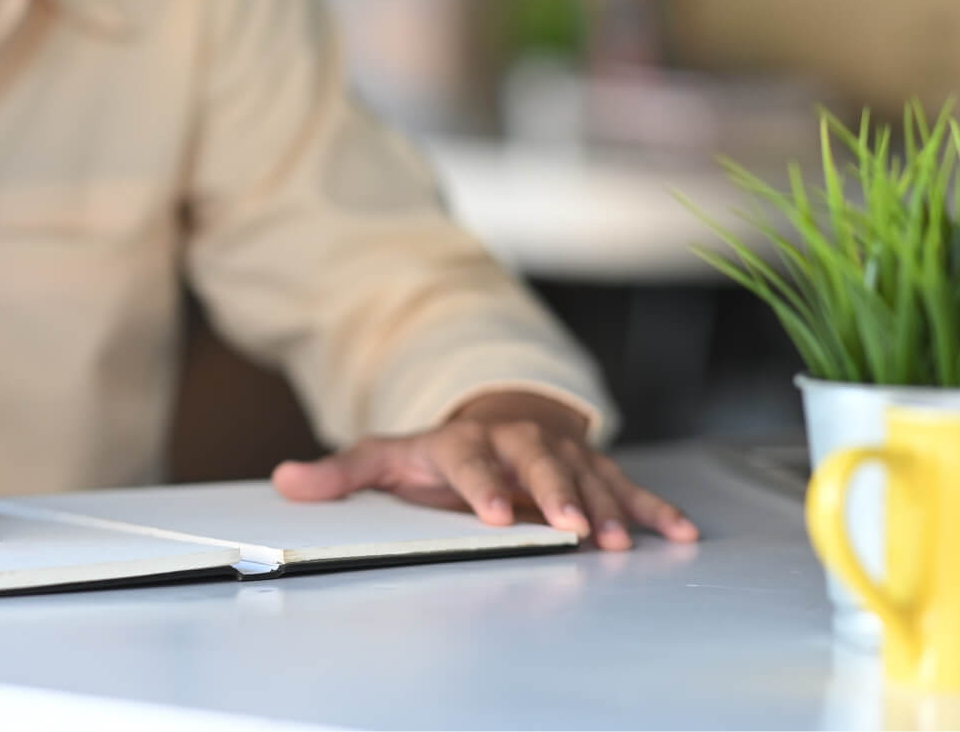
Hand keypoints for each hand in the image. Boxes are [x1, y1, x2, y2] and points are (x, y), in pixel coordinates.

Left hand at [272, 392, 698, 549]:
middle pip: (537, 460)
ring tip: (617, 540)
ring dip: (605, 505)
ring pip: (586, 474)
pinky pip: (627, 485)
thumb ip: (340, 474)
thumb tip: (283, 481)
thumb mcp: (385, 457)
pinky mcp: (594, 467)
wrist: (494, 419)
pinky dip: (652, 507)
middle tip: (567, 525)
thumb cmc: (438, 452)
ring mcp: (560, 452)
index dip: (480, 484)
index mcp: (464, 439)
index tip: (490, 513)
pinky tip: (677, 533)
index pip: (470, 458)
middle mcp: (516, 440)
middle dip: (553, 490)